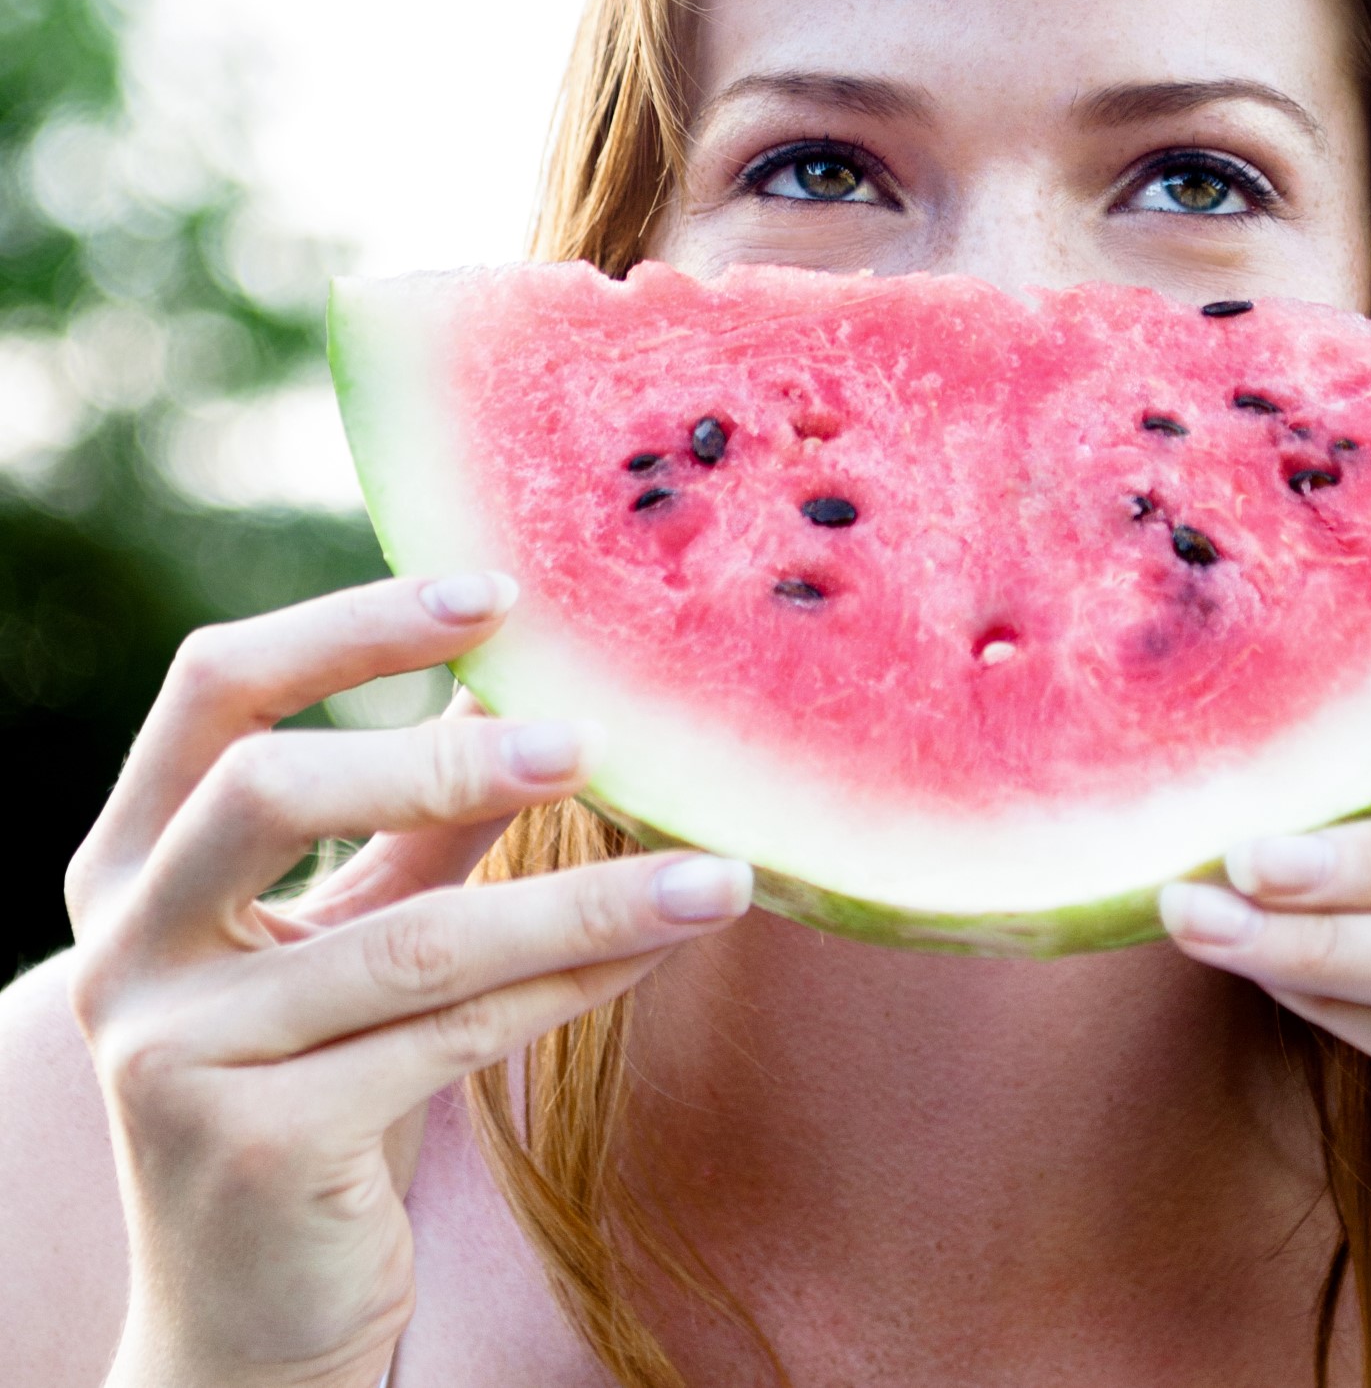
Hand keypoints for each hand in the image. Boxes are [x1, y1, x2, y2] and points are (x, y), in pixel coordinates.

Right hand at [65, 572, 752, 1387]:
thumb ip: (418, 811)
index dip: (351, 623)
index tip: (497, 591)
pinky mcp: (253, 1150)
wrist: (247, 1327)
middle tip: (589, 736)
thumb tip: (528, 670)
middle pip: (268, 784)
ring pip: (405, 937)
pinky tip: (657, 944)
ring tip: (711, 868)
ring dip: (578, 892)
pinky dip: (569, 982)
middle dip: (442, 753)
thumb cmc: (314, 1087)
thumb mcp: (351, 928)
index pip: (214, 687)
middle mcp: (125, 951)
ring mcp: (173, 1057)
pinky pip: (447, 1039)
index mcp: (128, 863)